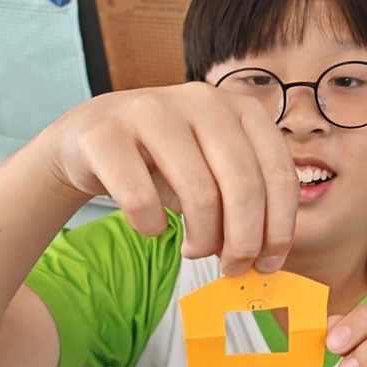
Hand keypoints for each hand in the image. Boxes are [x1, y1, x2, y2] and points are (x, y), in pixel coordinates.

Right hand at [37, 84, 298, 274]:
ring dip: (202, 239)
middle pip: (244, 185)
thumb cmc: (161, 159)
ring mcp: (151, 111)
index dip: (279, 225)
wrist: (87, 136)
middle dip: (244, 240)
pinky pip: (141, 199)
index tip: (268, 262)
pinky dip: (151, 226)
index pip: (278, 171)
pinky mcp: (106, 134)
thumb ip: (244, 199)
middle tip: (232, 267)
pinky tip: (151, 227)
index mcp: (240, 107)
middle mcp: (202, 100)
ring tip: (194, 250)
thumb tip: (266, 256)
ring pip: (199, 193)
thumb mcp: (212, 167)